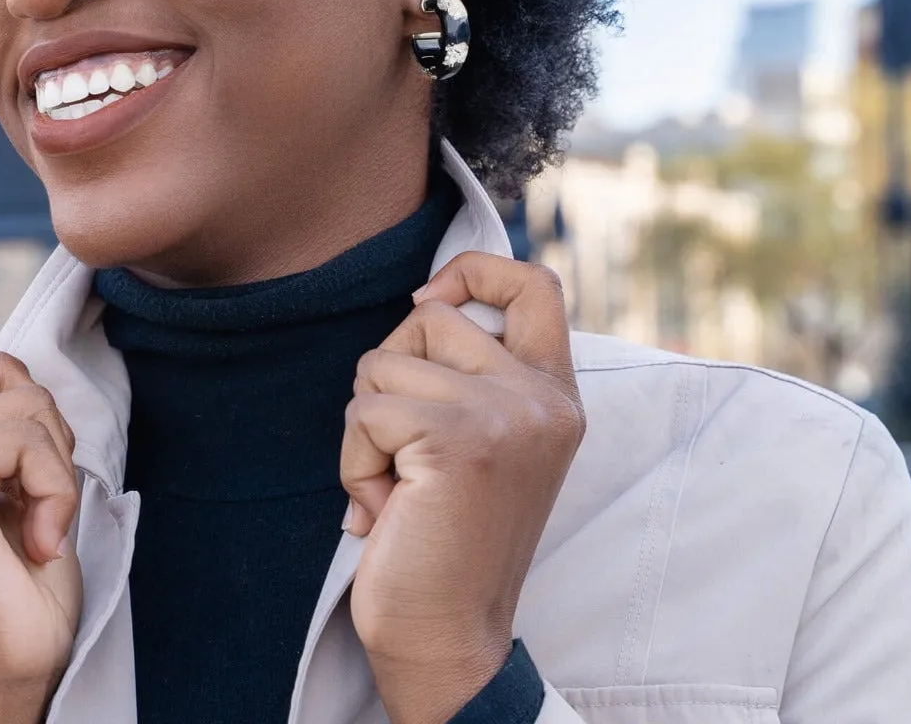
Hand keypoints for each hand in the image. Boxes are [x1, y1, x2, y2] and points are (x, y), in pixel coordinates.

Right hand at [0, 339, 83, 723]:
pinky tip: (38, 540)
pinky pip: (24, 437)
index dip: (14, 397)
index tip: (21, 475)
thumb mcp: (10, 480)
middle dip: (44, 427)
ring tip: (36, 521)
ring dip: (53, 461)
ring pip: (21, 396)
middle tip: (36, 501)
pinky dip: (54, 485)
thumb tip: (18, 373)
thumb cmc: (14, 587)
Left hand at [341, 253, 583, 723]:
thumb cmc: (448, 538)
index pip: (535, 283)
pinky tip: (383, 510)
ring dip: (367, 428)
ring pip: (384, 362)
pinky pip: (365, 411)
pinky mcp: (458, 439)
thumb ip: (475, 374)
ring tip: (397, 488)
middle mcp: (543, 398)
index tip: (428, 304)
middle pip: (434, 316)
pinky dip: (354, 461)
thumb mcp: (486, 440)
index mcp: (555, 395)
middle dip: (391, 371)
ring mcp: (506, 415)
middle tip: (404, 447)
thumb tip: (423, 302)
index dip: (473, 271)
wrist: (449, 639)